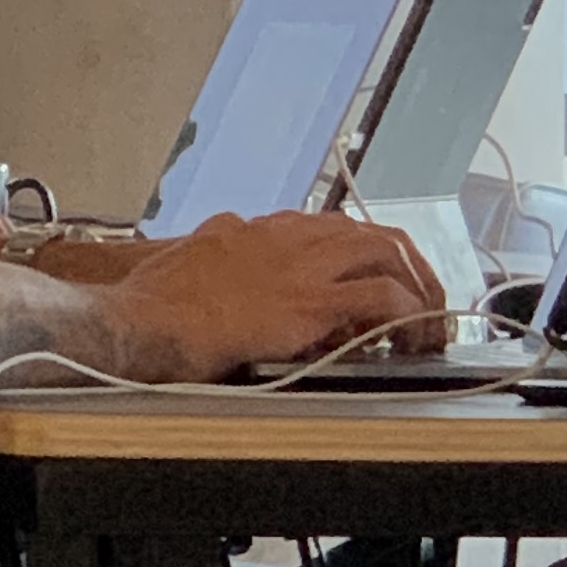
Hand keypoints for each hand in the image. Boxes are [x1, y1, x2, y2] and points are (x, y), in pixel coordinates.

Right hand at [110, 209, 444, 381]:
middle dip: (406, 266)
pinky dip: (408, 314)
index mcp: (257, 229)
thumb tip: (220, 252)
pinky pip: (382, 297)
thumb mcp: (187, 261)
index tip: (375, 282)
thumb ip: (214, 253)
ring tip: (426, 325)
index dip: (362, 257)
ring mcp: (302, 265)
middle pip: (371, 232)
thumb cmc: (150, 305)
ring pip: (389, 251)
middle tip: (420, 302)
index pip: (330, 229)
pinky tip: (412, 337)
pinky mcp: (311, 302)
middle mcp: (286, 236)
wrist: (139, 322)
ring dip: (417, 287)